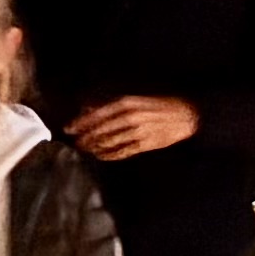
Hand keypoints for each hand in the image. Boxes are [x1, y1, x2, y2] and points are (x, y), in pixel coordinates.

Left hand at [68, 95, 197, 160]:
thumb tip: (89, 109)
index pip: (97, 114)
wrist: (185, 115)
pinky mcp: (145, 144)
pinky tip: (100, 155)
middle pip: (101, 130)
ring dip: (94, 147)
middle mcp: (131, 116)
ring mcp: (138, 131)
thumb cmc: (159, 106)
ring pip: (110, 142)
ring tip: (85, 150)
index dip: (81, 123)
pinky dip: (109, 155)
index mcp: (128, 103)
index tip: (69, 129)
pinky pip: (122, 152)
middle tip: (75, 143)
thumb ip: (113, 106)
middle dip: (85, 137)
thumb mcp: (135, 100)